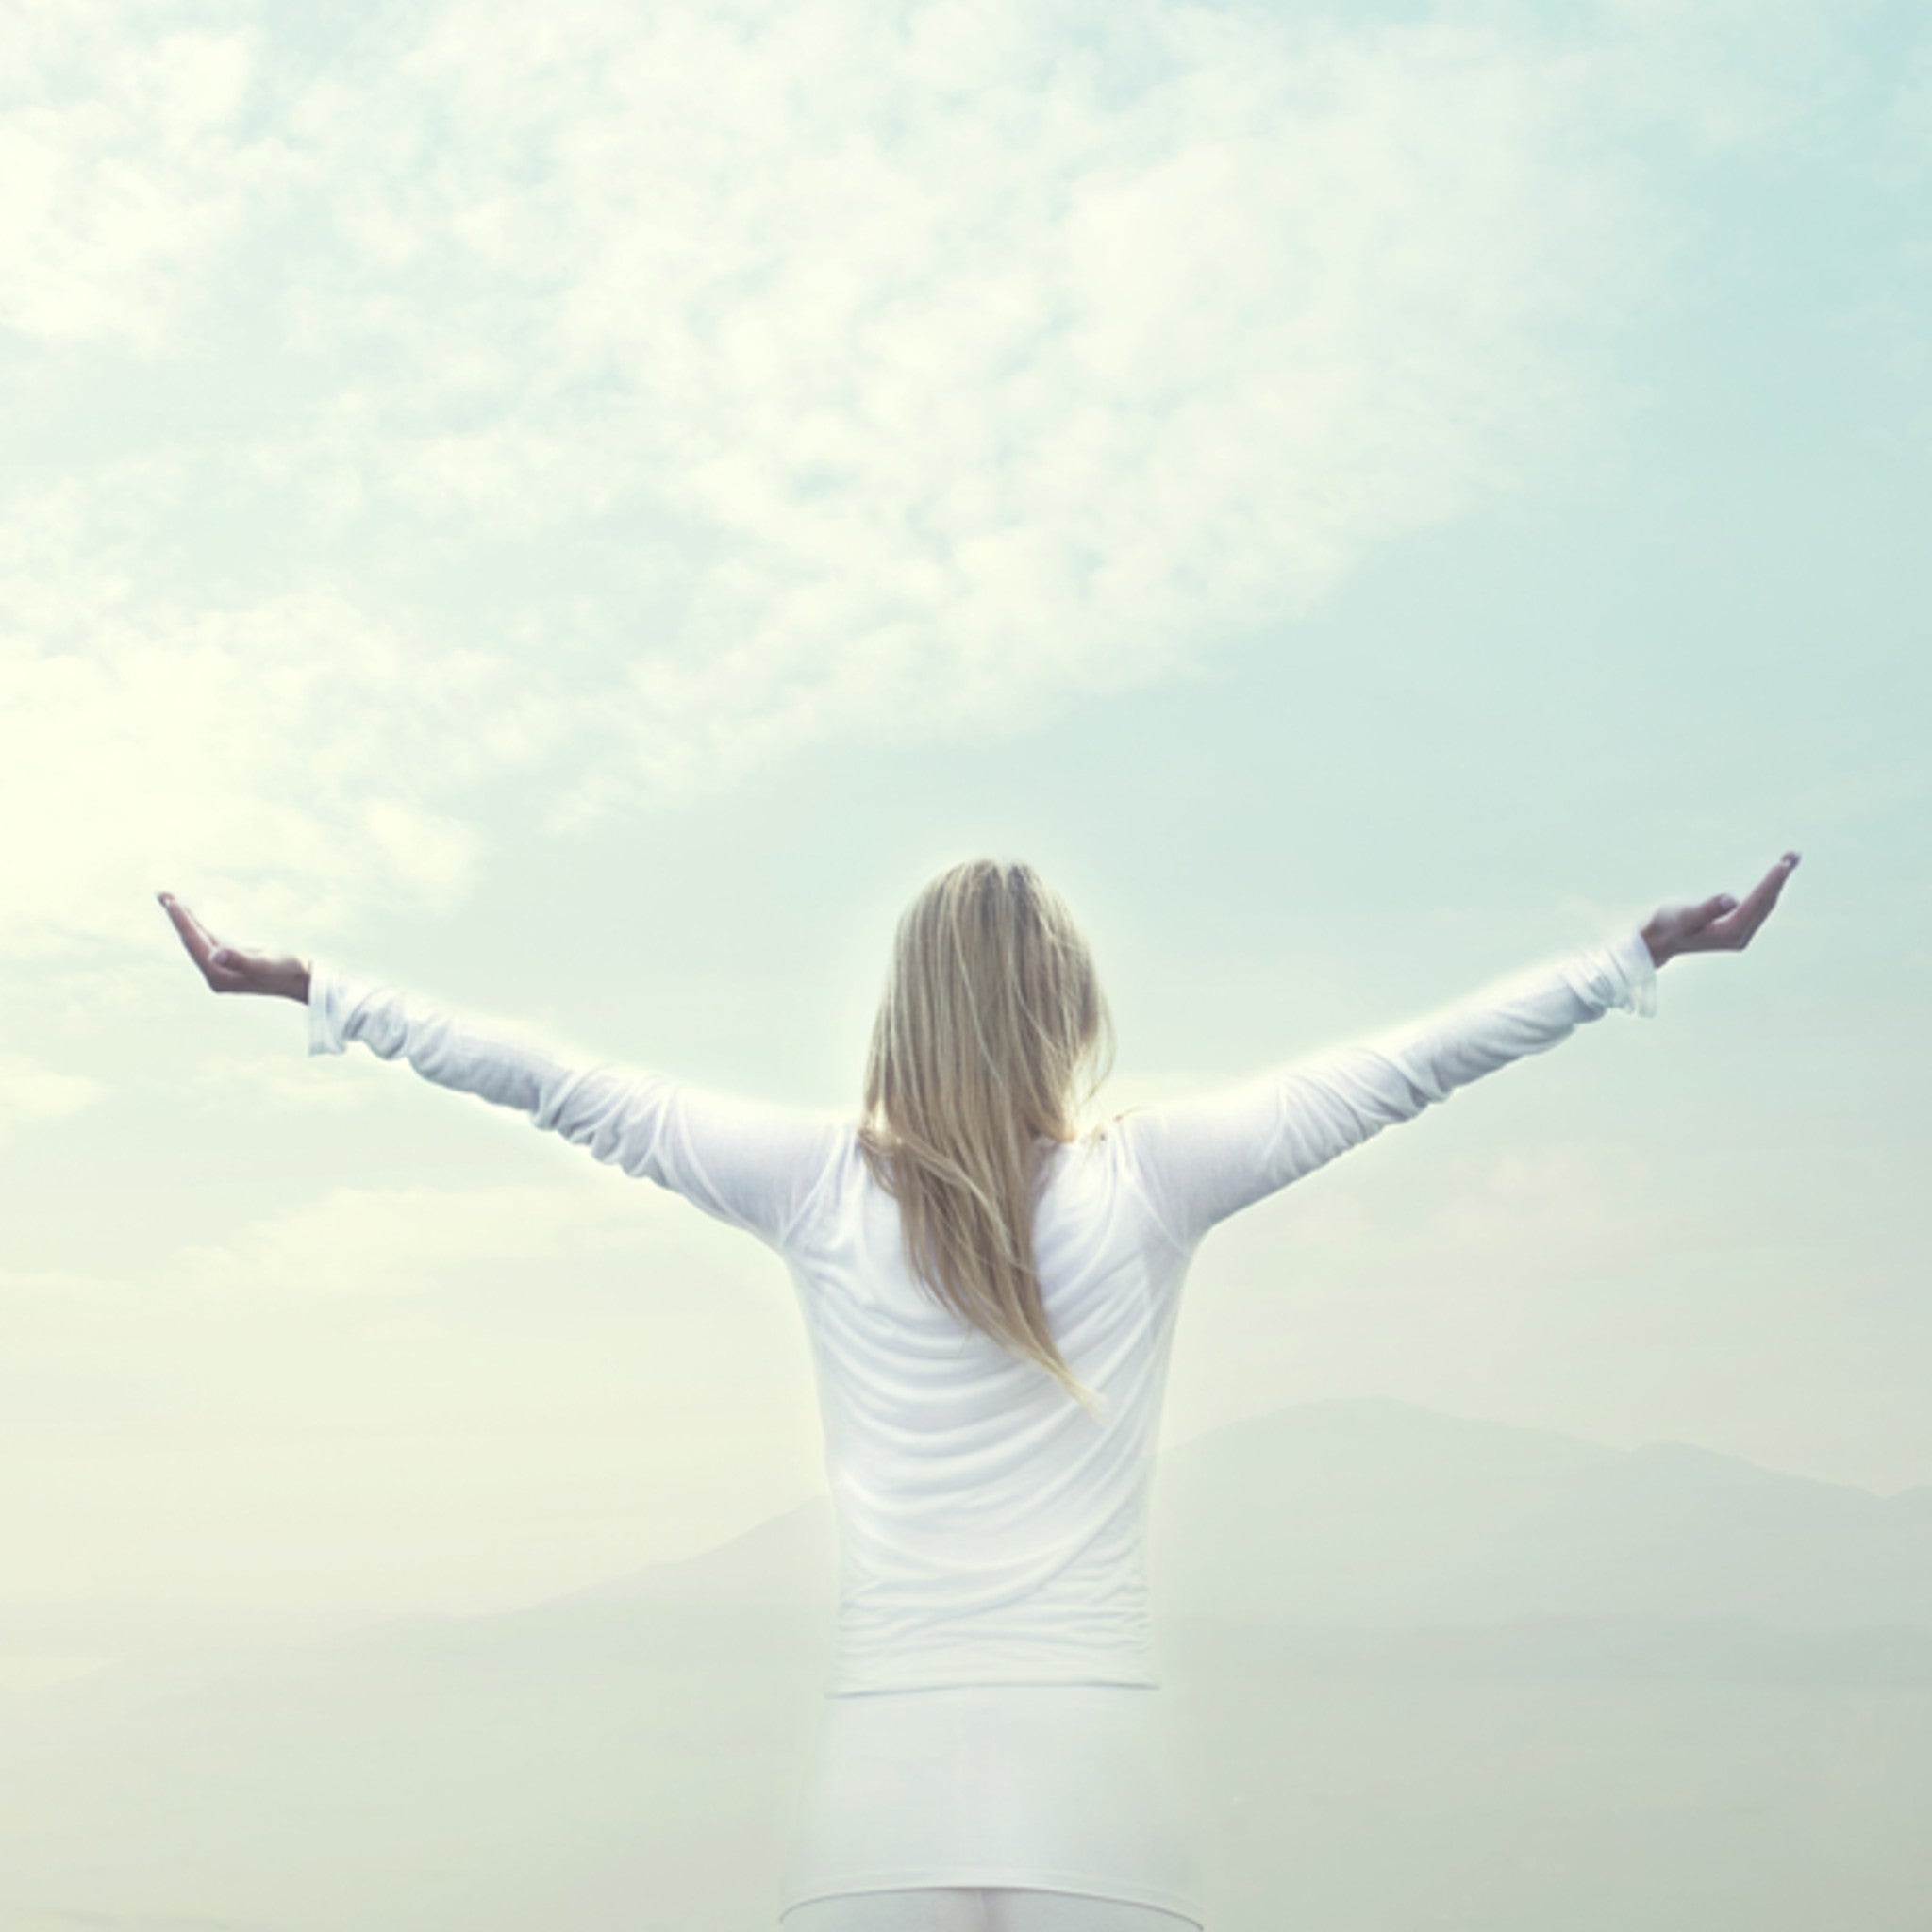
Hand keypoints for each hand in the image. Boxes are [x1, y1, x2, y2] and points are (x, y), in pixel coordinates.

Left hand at [157, 892, 310, 1001]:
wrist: (300, 980)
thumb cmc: (285, 971)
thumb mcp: (263, 964)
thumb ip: (240, 959)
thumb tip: (216, 953)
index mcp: (218, 975)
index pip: (195, 945)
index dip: (183, 923)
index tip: (172, 903)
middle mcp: (215, 973)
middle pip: (191, 941)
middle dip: (177, 918)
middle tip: (162, 894)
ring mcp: (220, 967)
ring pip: (196, 940)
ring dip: (184, 920)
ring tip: (170, 899)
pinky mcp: (228, 961)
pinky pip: (206, 940)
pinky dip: (197, 926)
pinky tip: (190, 917)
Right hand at [1641, 851, 1799, 966]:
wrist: (1657, 941)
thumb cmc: (1665, 926)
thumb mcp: (1683, 916)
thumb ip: (1707, 909)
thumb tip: (1732, 899)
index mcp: (1730, 934)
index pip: (1756, 905)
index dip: (1769, 885)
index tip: (1782, 866)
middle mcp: (1740, 936)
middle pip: (1766, 904)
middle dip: (1779, 880)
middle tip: (1793, 856)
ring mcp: (1740, 933)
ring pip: (1766, 905)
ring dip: (1778, 883)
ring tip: (1790, 860)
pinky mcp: (1737, 928)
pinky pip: (1759, 906)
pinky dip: (1768, 888)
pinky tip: (1774, 877)